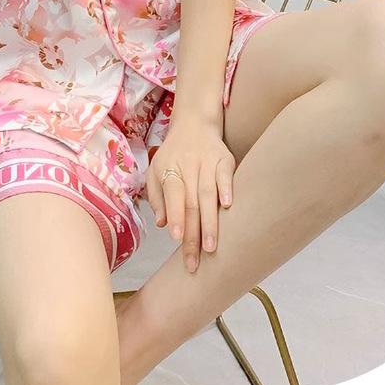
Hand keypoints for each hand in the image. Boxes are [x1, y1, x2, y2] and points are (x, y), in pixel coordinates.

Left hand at [146, 119, 235, 272]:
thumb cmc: (173, 154)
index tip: (177, 238)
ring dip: (211, 222)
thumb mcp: (156, 170)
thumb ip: (156, 197)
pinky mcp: (225, 159)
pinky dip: (227, 189)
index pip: (172, 195)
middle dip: (193, 233)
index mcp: (169, 170)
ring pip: (208, 194)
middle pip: (191, 203)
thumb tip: (162, 224)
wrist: (194, 123)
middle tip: (194, 261)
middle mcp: (188, 166)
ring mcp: (208, 162)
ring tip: (212, 247)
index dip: (175, 216)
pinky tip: (229, 207)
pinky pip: (226, 174)